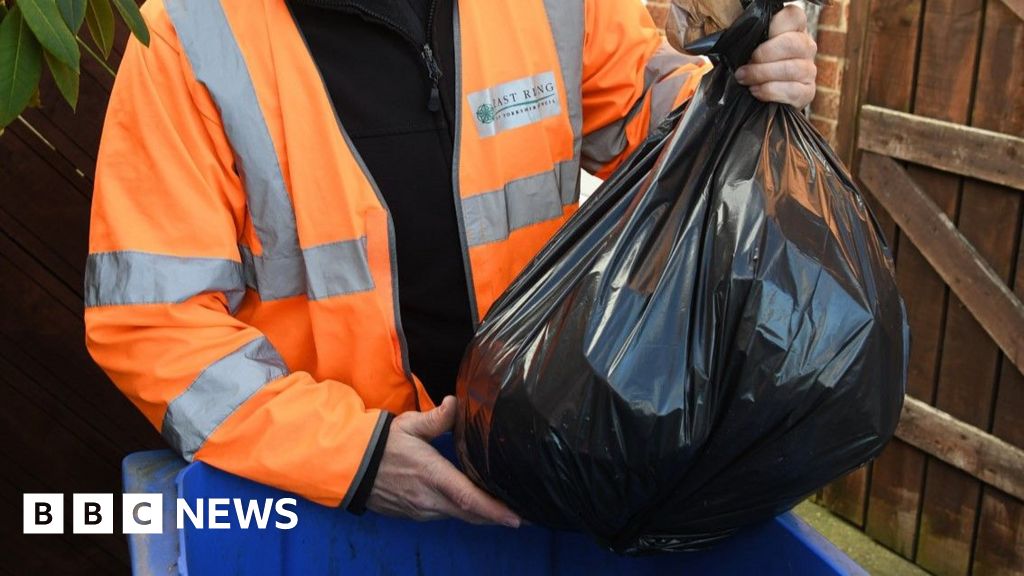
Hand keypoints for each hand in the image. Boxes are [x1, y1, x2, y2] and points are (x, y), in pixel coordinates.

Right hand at [366, 396, 521, 526]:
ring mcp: (420, 510)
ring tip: (501, 510)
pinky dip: (460, 512)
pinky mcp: (413, 514)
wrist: (350, 466)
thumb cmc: (381, 444)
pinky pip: (443, 515)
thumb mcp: (409, 425)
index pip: (468, 497)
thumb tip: (456, 403)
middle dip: (496, 517)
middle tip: (521, 516)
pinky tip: (470, 505)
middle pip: (470, 514)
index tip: (516, 519)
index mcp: (431, 475)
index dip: (493, 510)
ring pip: (457, 516)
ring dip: (478, 515)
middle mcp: (428, 499)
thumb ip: (437, 418)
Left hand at [734, 5, 817, 107]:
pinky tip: (756, 91)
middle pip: (792, 43)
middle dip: (763, 55)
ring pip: (792, 68)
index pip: (793, 16)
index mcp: (793, 29)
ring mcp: (809, 69)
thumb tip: (732, 24)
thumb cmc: (750, 65)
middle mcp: (805, 46)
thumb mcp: (745, 45)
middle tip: (744, 66)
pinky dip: (770, 91)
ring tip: (745, 80)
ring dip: (762, 75)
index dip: (773, 26)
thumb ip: (745, 33)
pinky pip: (793, 91)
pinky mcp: (807, 92)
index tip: (755, 39)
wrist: (756, 98)